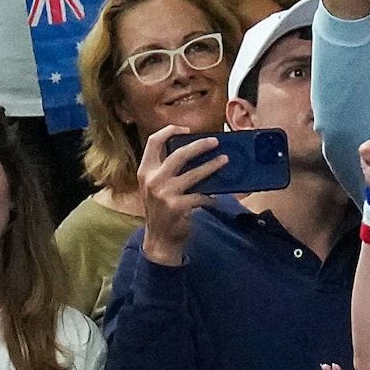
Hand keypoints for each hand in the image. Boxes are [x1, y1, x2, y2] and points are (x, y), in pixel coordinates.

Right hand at [136, 124, 225, 264]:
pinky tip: (215, 196)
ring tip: (224, 160)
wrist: (159, 240)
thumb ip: (165, 170)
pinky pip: (200, 196)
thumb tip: (193, 153)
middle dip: (200, 145)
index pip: (153, 141)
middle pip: (179, 154)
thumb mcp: (154, 188)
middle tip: (215, 142)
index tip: (186, 129)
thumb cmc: (160, 211)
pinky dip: (210, 196)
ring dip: (212, 166)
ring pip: (194, 174)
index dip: (169, 131)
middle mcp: (153, 180)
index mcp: (145, 171)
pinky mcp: (178, 207)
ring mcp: (165, 193)